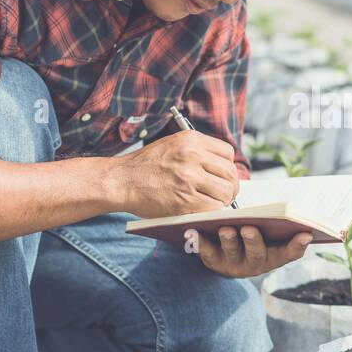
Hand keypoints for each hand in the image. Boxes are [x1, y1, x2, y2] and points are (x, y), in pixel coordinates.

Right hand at [114, 130, 238, 217]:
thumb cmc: (144, 165)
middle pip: (230, 173)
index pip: (228, 153)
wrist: (121, 180)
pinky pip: (213, 207)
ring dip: (223, 200)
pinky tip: (205, 210)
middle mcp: (192, 156)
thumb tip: (220, 165)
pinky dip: (213, 211)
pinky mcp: (185, 200)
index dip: (228, 166)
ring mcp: (189, 178)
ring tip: (214, 203)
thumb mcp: (171, 144)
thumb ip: (196, 150)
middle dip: (230, 186)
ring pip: (225, 191)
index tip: (223, 176)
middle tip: (225, 194)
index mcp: (191, 140)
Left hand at [189, 226, 312, 277]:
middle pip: (258, 255)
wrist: (225, 256)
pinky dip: (200, 243)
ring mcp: (234, 265)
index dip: (298, 246)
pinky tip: (193, 232)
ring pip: (232, 253)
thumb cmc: (253, 236)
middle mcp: (255, 264)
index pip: (290, 253)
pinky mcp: (213, 262)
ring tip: (225, 228)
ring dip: (229, 241)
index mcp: (274, 256)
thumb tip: (294, 208)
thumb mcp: (268, 232)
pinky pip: (206, 253)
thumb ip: (279, 224)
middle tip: (250, 229)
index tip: (306, 233)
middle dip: (254, 241)